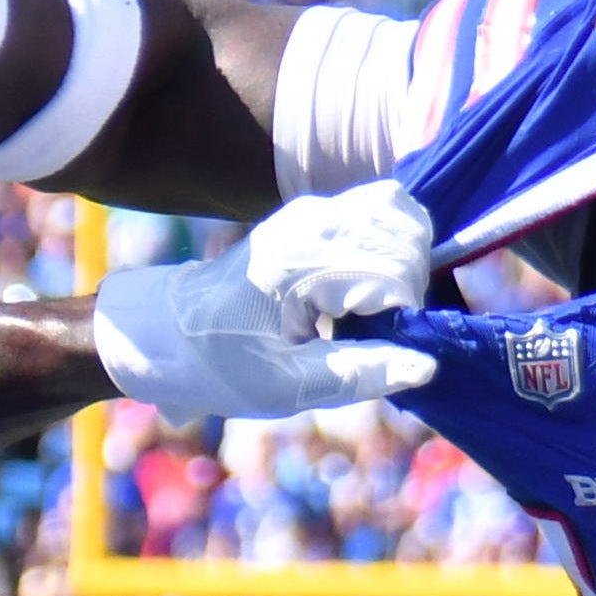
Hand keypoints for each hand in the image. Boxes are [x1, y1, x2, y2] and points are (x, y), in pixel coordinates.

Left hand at [93, 183, 440, 424]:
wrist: (169, 329)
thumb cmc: (220, 363)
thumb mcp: (283, 386)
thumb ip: (357, 374)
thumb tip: (427, 364)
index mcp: (299, 263)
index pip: (398, 271)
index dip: (404, 315)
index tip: (374, 345)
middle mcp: (312, 221)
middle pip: (409, 235)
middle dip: (411, 287)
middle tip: (374, 330)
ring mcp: (315, 209)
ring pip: (402, 213)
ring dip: (407, 263)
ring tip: (373, 308)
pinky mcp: (319, 211)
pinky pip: (385, 208)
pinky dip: (395, 244)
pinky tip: (369, 285)